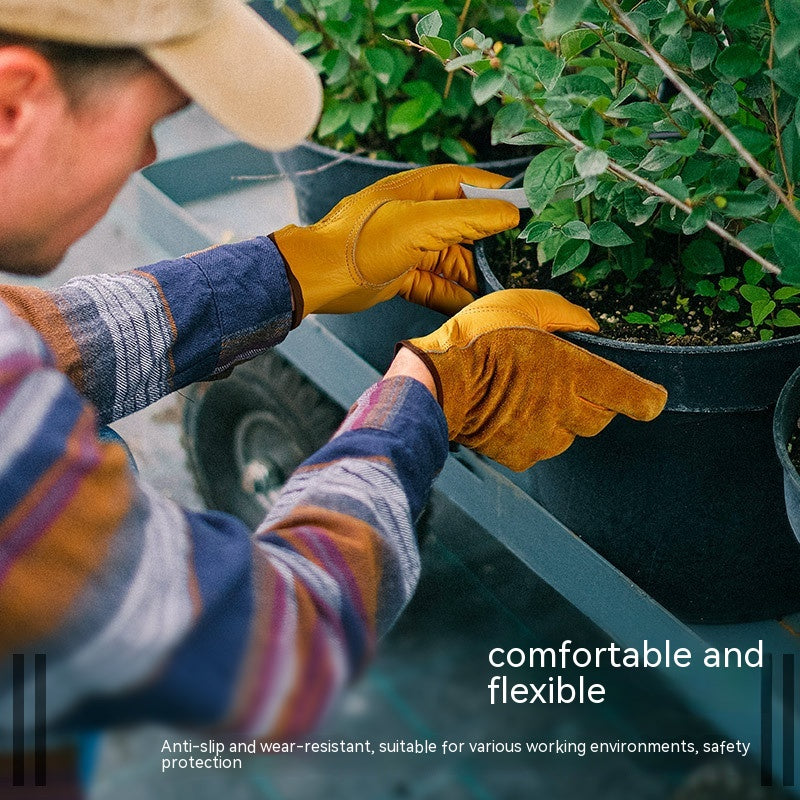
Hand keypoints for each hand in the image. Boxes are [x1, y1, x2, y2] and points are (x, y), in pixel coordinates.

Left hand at [271, 165, 519, 324]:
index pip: (470, 185)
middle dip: (489, 244)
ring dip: (473, 275)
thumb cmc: (363, 240)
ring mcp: (410, 246)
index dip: (498, 195)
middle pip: (465, 227)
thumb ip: (469, 217)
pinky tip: (471, 305)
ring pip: (452, 260)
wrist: (320, 275)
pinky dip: (452, 294)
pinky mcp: (401, 274)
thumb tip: (510, 212)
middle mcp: (418, 215)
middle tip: (518, 260)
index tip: (527, 209)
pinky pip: (436, 284)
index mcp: (422, 190)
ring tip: (498, 290)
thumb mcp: (422, 223)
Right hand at [398, 289, 667, 470]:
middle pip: (602, 416)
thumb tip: (591, 326)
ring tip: (527, 396)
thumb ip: (565, 313)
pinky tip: (511, 414)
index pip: (631, 396)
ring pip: (571, 434)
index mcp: (571, 370)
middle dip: (591, 400)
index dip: (646, 399)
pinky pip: (541, 448)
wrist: (434, 383)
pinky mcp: (522, 455)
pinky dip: (533, 434)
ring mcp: (543, 437)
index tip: (652, 399)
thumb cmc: (474, 339)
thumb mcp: (521, 303)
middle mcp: (564, 408)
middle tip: (561, 381)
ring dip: (561, 418)